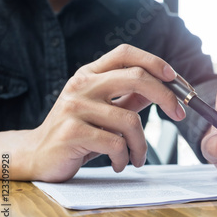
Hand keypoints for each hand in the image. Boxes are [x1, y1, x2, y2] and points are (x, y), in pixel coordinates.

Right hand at [26, 44, 184, 181]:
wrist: (36, 155)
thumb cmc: (77, 132)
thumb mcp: (103, 108)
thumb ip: (130, 96)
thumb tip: (165, 87)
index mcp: (90, 73)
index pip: (125, 53)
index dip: (155, 61)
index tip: (176, 79)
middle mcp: (82, 84)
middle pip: (136, 77)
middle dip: (167, 96)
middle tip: (180, 114)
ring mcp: (75, 107)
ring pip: (131, 120)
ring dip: (142, 145)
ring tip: (137, 157)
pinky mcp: (72, 132)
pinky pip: (117, 144)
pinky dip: (125, 157)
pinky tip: (120, 163)